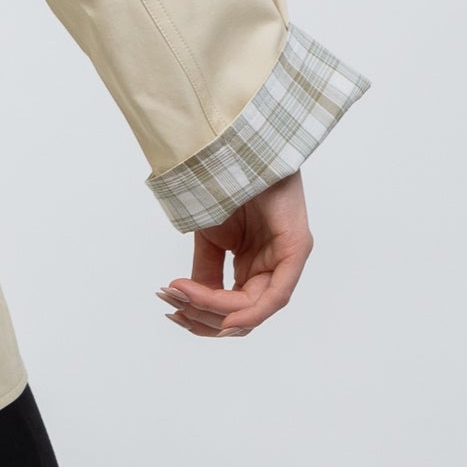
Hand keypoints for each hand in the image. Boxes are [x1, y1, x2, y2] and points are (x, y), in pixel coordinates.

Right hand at [154, 171, 311, 337]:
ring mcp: (287, 260)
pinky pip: (277, 296)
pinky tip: (226, 318)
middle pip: (242, 315)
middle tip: (173, 307)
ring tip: (183, 294)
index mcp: (254, 265)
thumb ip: (206, 272)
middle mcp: (272, 267)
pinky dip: (251, 312)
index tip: (170, 307)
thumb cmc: (227, 186)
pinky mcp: (297, 249)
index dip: (201, 315)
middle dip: (204, 318)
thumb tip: (188, 302)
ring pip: (255, 309)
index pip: (233, 307)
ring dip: (216, 312)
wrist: (237, 149)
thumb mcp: (210, 237)